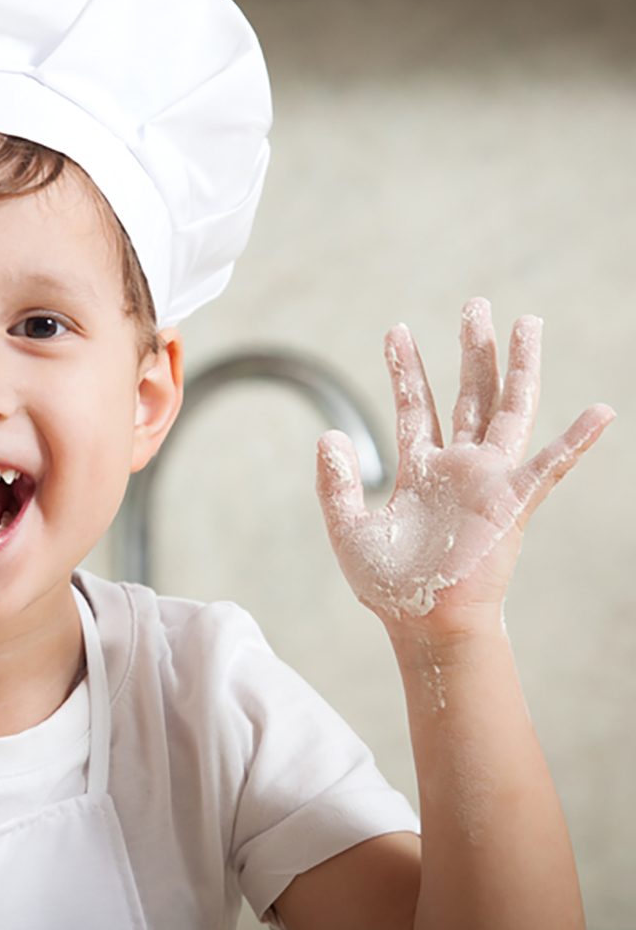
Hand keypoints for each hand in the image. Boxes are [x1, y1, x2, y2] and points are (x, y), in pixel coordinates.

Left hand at [315, 298, 613, 639]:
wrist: (424, 624)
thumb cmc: (389, 586)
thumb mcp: (347, 527)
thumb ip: (336, 481)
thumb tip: (328, 434)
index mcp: (421, 470)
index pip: (414, 406)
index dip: (405, 368)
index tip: (396, 331)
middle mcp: (458, 467)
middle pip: (469, 394)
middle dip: (472, 349)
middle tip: (474, 304)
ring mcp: (488, 481)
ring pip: (509, 410)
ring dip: (518, 367)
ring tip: (525, 321)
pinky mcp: (512, 503)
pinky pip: (549, 466)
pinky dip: (575, 441)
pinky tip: (601, 411)